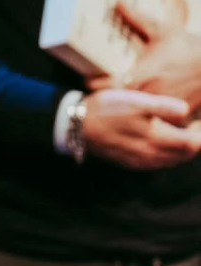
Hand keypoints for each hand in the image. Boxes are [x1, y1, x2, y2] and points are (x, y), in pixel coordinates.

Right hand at [81, 88, 200, 169]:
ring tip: (175, 132)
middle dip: (193, 141)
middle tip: (190, 125)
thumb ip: (165, 107)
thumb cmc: (106, 109)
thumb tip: (187, 113)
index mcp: (157, 138)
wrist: (77, 125)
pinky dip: (166, 154)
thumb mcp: (135, 101)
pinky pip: (158, 164)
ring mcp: (141, 162)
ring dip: (180, 149)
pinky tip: (157, 141)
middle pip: (186, 155)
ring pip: (173, 161)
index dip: (200, 132)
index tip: (196, 120)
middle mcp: (152, 155)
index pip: (194, 144)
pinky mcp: (131, 164)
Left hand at [91, 2, 200, 110]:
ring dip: (126, 107)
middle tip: (100, 89)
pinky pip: (156, 118)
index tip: (90, 79)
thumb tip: (119, 3)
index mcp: (143, 74)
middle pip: (118, 102)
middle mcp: (150, 93)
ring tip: (118, 100)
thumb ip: (138, 19)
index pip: (107, 86)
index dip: (95, 84)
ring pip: (136, 113)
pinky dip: (147, 114)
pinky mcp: (177, 115)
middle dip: (108, 96)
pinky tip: (142, 107)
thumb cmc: (190, 48)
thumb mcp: (164, 32)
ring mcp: (163, 106)